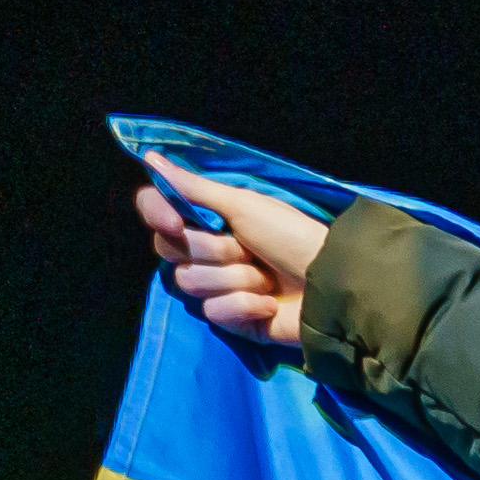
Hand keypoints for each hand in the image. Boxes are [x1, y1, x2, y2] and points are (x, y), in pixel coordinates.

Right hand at [138, 152, 326, 349]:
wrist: (330, 283)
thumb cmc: (292, 236)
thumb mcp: (244, 204)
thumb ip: (194, 187)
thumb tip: (149, 159)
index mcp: (208, 219)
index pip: (156, 212)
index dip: (159, 215)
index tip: (176, 222)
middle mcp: (208, 252)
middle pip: (170, 250)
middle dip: (213, 250)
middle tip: (248, 250)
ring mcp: (219, 287)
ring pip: (190, 283)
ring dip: (234, 279)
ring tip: (267, 278)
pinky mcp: (233, 320)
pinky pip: (214, 312)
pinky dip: (244, 306)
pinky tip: (270, 304)